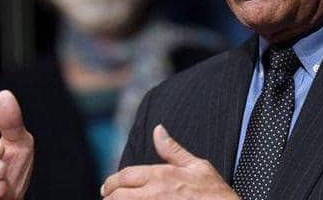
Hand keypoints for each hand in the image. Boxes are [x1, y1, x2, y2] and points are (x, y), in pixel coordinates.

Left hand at [101, 124, 238, 199]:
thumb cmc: (214, 192)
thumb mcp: (197, 165)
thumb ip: (172, 150)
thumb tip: (157, 130)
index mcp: (162, 176)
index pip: (126, 176)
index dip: (112, 181)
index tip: (107, 187)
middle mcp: (155, 194)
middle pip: (118, 196)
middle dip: (109, 197)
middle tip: (108, 197)